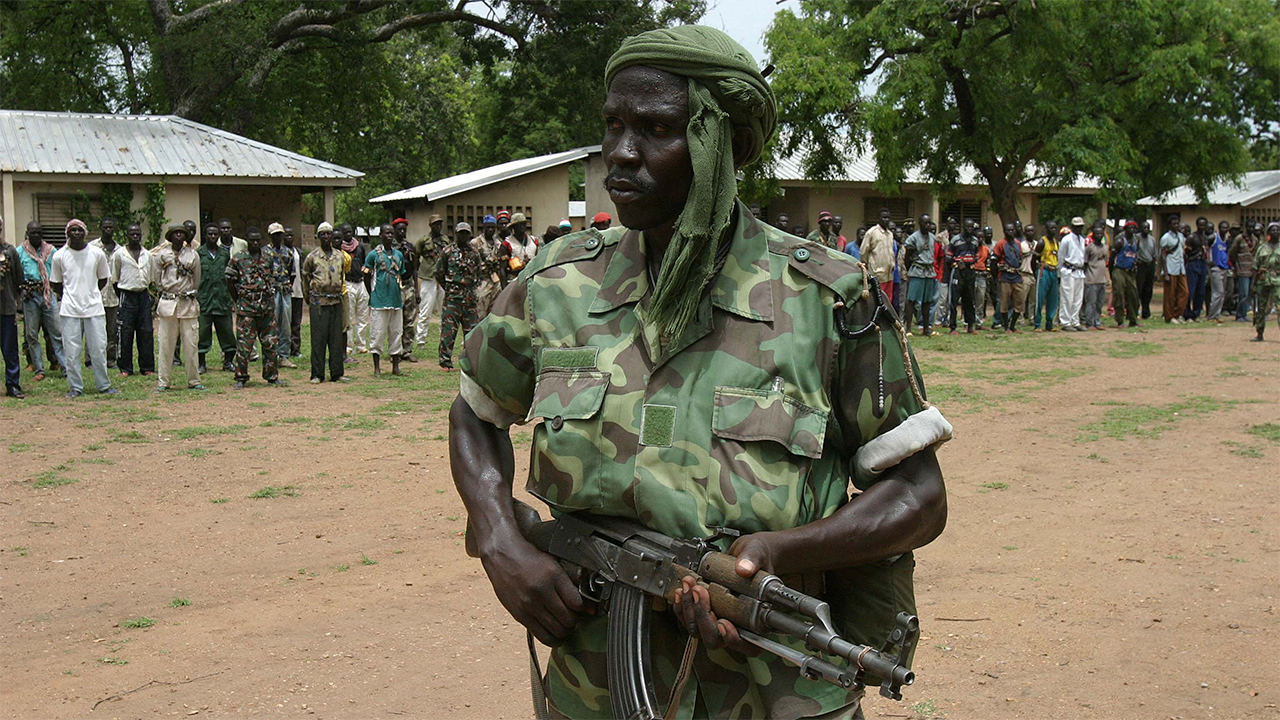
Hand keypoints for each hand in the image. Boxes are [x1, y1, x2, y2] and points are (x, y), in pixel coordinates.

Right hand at [480, 536, 582, 646]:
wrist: (502, 556)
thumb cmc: (528, 558)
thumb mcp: (553, 565)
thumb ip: (569, 584)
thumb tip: (586, 606)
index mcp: (553, 576)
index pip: (577, 603)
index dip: (583, 608)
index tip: (582, 608)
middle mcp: (541, 592)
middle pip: (568, 619)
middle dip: (575, 621)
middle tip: (573, 616)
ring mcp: (529, 605)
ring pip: (557, 630)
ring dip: (565, 631)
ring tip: (564, 625)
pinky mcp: (520, 615)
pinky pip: (542, 636)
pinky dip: (553, 639)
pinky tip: (555, 634)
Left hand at [670, 532, 778, 654]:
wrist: (745, 554)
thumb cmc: (757, 558)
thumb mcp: (758, 553)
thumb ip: (753, 560)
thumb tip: (744, 568)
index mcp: (755, 620)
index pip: (747, 645)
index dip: (734, 639)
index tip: (725, 623)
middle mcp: (735, 625)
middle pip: (715, 639)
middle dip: (703, 617)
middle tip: (700, 591)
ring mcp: (716, 620)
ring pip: (697, 630)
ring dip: (689, 609)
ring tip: (689, 584)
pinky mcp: (702, 612)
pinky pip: (688, 619)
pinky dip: (681, 606)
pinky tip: (681, 590)